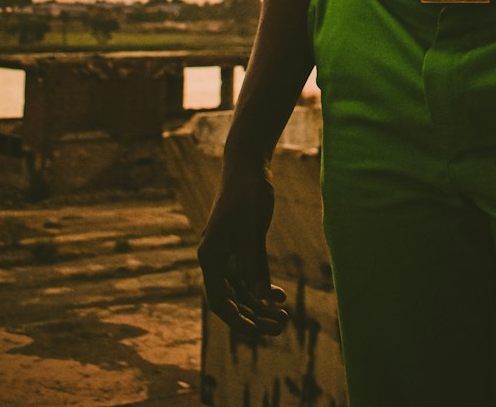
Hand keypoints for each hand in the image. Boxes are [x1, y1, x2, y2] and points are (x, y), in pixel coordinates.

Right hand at [198, 163, 288, 339]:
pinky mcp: (239, 246)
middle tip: (282, 326)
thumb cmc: (247, 192)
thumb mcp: (252, 229)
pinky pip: (248, 276)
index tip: (260, 331)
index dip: (239, 321)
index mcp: (210, 257)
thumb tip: (260, 299)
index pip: (219, 302)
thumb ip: (254, 263)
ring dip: (260, 304)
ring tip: (285, 314)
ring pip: (241, 291)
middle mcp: (215, 259)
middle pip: (232, 300)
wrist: (248, 164)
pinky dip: (262, 287)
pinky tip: (280, 294)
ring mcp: (227, 254)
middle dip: (255, 316)